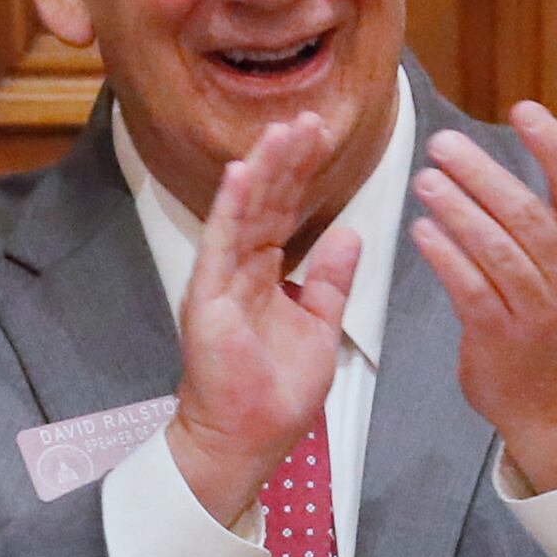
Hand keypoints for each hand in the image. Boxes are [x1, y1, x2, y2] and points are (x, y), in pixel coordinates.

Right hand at [164, 111, 362, 526]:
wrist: (247, 440)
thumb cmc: (275, 395)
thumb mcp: (319, 327)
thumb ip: (329, 280)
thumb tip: (349, 234)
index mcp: (265, 275)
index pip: (284, 211)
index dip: (303, 173)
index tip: (321, 134)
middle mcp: (239, 270)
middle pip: (265, 202)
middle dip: (287, 159)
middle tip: (309, 116)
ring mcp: (220, 281)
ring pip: (243, 213)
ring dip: (263, 169)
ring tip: (283, 130)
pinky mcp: (208, 299)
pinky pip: (221, 244)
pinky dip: (230, 207)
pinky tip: (242, 173)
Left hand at [409, 104, 556, 492]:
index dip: (553, 147)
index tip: (523, 110)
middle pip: (527, 217)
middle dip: (483, 175)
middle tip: (442, 144)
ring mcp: (536, 310)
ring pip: (496, 252)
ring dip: (457, 212)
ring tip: (425, 181)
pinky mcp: (499, 338)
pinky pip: (470, 290)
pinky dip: (446, 258)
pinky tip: (421, 231)